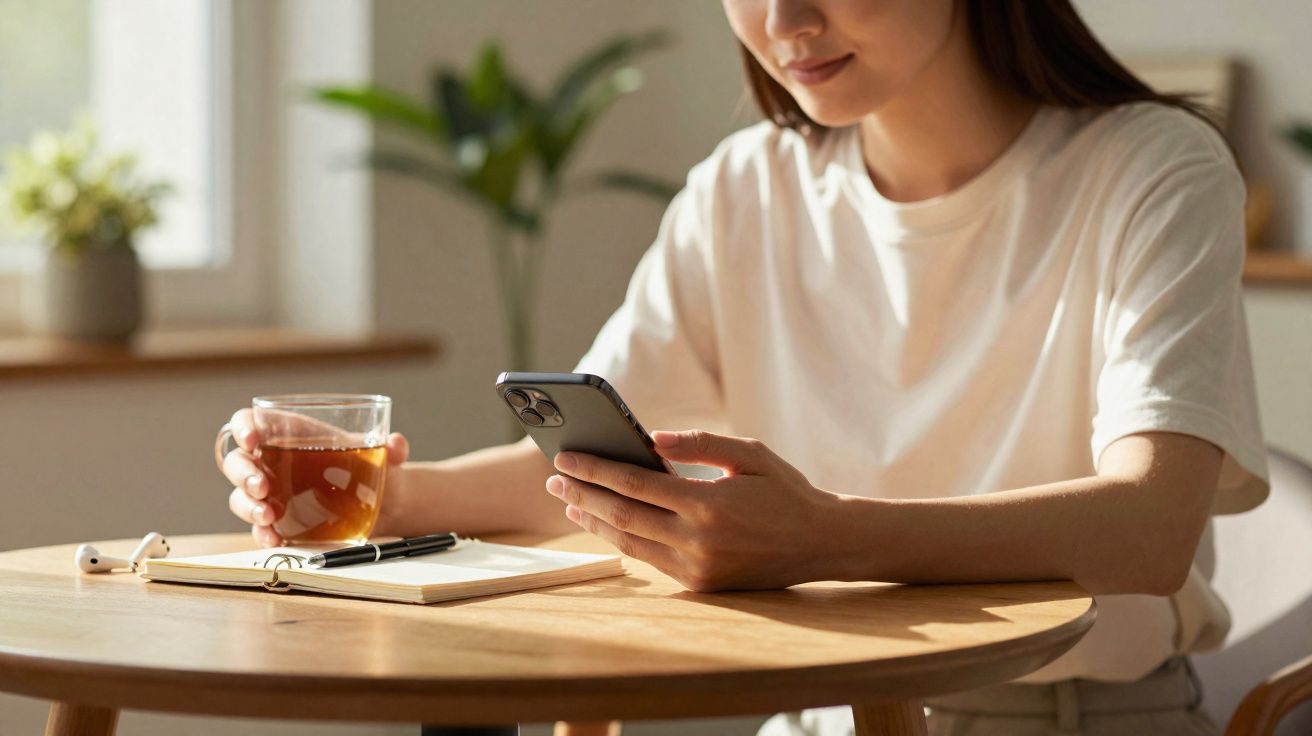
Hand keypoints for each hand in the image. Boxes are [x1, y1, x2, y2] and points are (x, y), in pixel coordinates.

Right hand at [217, 408, 409, 547]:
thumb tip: (396, 444)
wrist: (383, 503)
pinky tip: (274, 540)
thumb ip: (392, 448)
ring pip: (241, 496)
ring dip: (248, 506)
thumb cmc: (373, 468)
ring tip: (269, 517)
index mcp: (290, 433)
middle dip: (244, 474)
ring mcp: (272, 493)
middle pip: (238, 461)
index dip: (244, 427)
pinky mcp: (278, 521)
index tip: (251, 439)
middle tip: (263, 487)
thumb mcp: (384, 455)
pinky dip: (262, 534)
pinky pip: (258, 527)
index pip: (251, 422)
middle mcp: (273, 462)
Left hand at [545, 430, 843, 591]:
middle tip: (554, 480)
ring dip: (596, 522)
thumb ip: (700, 443)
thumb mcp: (750, 454)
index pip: (635, 484)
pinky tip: (607, 524)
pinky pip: (650, 560)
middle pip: (622, 516)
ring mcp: (697, 569)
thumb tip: (651, 439)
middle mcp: (698, 542)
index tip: (564, 458)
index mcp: (709, 505)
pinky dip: (624, 541)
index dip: (595, 470)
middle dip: (583, 495)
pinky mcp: (700, 585)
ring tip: (571, 503)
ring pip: (630, 544)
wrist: (822, 543)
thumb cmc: (786, 491)